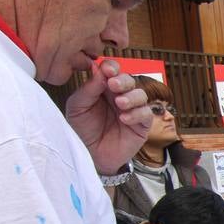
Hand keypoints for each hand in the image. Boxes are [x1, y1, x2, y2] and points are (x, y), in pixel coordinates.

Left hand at [65, 59, 152, 174]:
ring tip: (120, 104)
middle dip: (123, 80)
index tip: (107, 69)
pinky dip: (136, 114)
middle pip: (129, 79)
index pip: (112, 71)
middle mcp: (119, 96)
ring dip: (131, 96)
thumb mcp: (77, 107)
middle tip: (113, 84)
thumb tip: (99, 70)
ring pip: (141, 94)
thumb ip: (88, 89)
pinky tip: (124, 119)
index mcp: (103, 88)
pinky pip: (146, 113)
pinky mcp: (141, 125)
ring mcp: (132, 110)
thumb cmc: (82, 131)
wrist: (90, 156)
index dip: (112, 67)